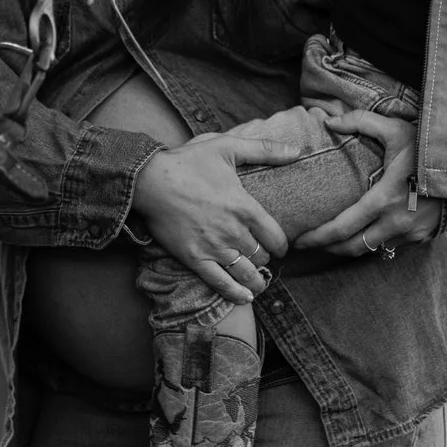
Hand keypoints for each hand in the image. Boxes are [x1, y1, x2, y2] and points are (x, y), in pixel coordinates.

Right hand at [133, 131, 305, 303]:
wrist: (149, 181)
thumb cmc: (188, 162)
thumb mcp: (227, 147)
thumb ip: (265, 149)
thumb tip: (296, 150)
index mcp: (245, 208)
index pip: (276, 237)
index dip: (282, 245)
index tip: (279, 246)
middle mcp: (233, 232)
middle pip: (261, 256)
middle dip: (264, 258)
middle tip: (262, 258)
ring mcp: (214, 248)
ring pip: (245, 273)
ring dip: (256, 280)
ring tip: (258, 282)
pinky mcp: (194, 258)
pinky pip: (220, 284)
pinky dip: (236, 294)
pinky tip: (245, 299)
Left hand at [291, 110, 439, 256]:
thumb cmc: (431, 147)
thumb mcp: (395, 129)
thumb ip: (360, 121)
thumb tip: (328, 121)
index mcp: (384, 200)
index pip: (341, 229)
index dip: (316, 238)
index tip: (297, 240)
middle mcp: (396, 223)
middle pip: (352, 247)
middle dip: (326, 249)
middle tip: (306, 245)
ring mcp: (412, 233)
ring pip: (372, 250)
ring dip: (349, 248)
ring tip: (330, 242)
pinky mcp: (423, 237)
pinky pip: (391, 246)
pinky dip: (374, 242)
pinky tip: (363, 234)